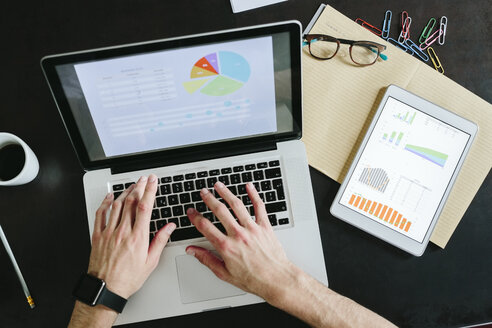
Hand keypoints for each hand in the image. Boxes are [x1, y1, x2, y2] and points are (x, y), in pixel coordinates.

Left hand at [88, 175, 175, 298]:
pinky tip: (110, 197)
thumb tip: (169, 227)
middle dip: (139, 187)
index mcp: (138, 237)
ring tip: (132, 186)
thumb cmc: (128, 278)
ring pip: (117, 205)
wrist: (106, 289)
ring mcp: (108, 232)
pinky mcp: (97, 236)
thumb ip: (160, 241)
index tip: (153, 181)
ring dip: (125, 192)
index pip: (144, 207)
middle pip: (131, 202)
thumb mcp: (150, 262)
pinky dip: (105, 203)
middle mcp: (123, 232)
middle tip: (144, 179)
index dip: (149, 191)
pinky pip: (100, 215)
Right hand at [185, 182, 296, 302]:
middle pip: (220, 211)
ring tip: (219, 186)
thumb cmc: (253, 279)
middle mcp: (238, 235)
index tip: (191, 212)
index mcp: (226, 247)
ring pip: (237, 205)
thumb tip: (192, 251)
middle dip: (209, 199)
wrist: (276, 280)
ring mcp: (252, 229)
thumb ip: (206, 259)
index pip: (205, 227)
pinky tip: (249, 186)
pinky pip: (259, 207)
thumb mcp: (224, 273)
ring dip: (226, 193)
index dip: (195, 217)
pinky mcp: (265, 227)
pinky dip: (254, 195)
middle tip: (203, 192)